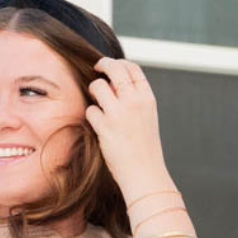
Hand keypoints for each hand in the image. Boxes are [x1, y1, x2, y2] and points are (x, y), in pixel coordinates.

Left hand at [82, 57, 167, 193]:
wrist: (145, 175)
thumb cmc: (144, 150)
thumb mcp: (147, 119)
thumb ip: (134, 100)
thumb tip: (113, 84)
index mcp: (147, 99)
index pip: (133, 68)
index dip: (119, 63)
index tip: (110, 66)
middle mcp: (135, 101)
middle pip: (115, 68)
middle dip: (103, 64)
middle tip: (96, 68)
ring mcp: (120, 113)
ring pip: (99, 86)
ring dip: (94, 91)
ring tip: (96, 101)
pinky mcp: (105, 127)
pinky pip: (90, 111)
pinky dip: (91, 116)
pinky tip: (97, 126)